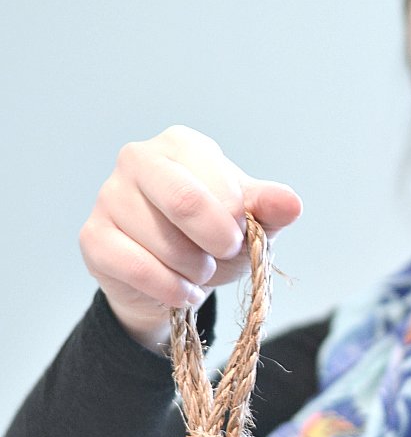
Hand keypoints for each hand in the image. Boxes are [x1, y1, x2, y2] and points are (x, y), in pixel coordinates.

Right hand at [79, 125, 301, 351]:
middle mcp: (138, 159)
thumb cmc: (210, 239)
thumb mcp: (249, 223)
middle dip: (217, 242)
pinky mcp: (93, 237)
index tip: (242, 237)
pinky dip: (171, 289)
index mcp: (180, 144)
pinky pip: (136, 268)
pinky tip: (183, 292)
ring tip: (200, 272)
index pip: (218, 183)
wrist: (171, 279)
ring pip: (162, 242)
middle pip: (184, 200)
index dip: (238, 221)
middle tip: (226, 255)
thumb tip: (292, 203)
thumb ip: (269, 208)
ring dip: (196, 270)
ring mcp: (109, 196)